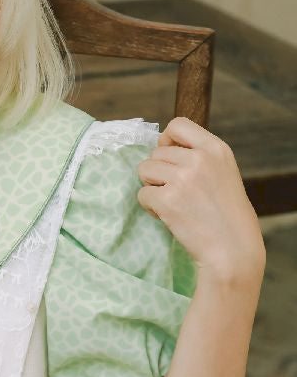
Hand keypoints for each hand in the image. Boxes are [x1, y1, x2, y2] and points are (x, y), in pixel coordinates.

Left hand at [136, 116, 265, 279]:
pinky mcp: (167, 200)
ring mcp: (182, 179)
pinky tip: (168, 216)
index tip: (170, 157)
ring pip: (145, 170)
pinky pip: (142, 194)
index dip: (167, 140)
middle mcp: (199, 159)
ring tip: (172, 203)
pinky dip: (150, 207)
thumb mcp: (224, 173)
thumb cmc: (228, 216)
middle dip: (160, 172)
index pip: (178, 125)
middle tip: (177, 192)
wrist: (233, 251)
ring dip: (152, 187)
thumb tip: (162, 146)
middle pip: (156, 152)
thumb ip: (199, 157)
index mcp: (216, 149)